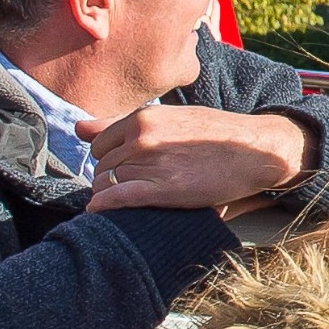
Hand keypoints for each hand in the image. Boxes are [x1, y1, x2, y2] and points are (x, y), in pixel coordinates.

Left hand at [83, 107, 311, 212]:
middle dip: (108, 180)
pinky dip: (104, 205)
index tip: (121, 169)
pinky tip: (99, 211)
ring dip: (110, 195)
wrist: (252, 150)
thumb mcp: (168, 117)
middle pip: (102, 167)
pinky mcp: (163, 189)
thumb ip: (120, 123)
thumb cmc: (213, 134)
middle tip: (127, 188)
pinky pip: (118, 198)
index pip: (98, 144)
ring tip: (126, 201)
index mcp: (143, 118)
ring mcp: (152, 163)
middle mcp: (142, 138)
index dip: (106, 160)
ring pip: (107, 184)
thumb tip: (77, 129)